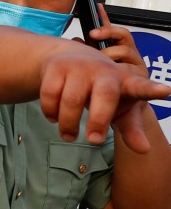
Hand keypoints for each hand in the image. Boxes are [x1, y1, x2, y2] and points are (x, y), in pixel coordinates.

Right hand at [39, 36, 168, 153]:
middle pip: (104, 97)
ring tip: (68, 136)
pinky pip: (50, 94)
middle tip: (94, 141)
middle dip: (98, 121)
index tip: (166, 90)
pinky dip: (50, 111)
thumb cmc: (102, 89)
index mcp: (125, 82)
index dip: (152, 89)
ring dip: (68, 124)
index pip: (141, 86)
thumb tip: (145, 150)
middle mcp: (103, 71)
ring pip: (71, 100)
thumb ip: (132, 129)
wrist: (72, 58)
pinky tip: (54, 118)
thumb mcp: (120, 108)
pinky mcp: (56, 66)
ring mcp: (79, 66)